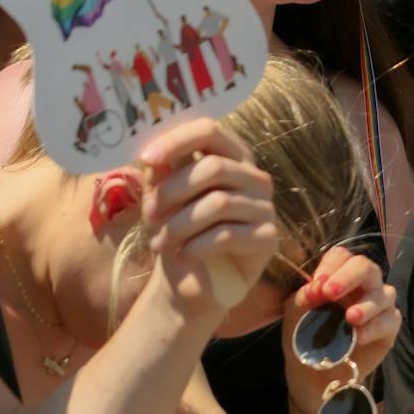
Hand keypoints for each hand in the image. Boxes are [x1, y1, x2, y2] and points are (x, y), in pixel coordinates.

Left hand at [139, 119, 278, 318]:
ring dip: (179, 225)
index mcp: (230, 158)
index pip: (209, 131)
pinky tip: (184, 256)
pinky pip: (228, 235)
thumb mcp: (161, 197)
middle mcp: (254, 178)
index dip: (177, 141)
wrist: (189, 282)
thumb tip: (156, 154)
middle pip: (214, 167)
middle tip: (149, 216)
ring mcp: (265, 208)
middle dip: (172, 192)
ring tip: (160, 243)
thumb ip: (161, 171)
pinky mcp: (268, 239)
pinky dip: (196, 247)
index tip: (145, 159)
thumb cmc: (177, 231)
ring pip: (219, 203)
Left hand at [287, 246, 398, 396]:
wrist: (312, 373)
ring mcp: (379, 305)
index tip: (317, 285)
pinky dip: (374, 327)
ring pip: (383, 294)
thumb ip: (304, 296)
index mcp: (338, 276)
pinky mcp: (389, 328)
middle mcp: (363, 285)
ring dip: (366, 305)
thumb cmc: (303, 336)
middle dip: (349, 278)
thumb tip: (315, 288)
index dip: (331, 266)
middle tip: (331, 293)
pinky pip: (390, 320)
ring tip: (349, 318)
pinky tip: (359, 337)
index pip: (341, 256)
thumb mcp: (295, 312)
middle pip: (366, 267)